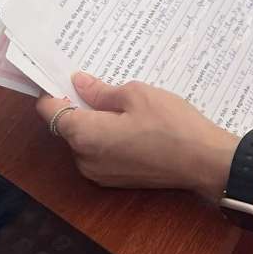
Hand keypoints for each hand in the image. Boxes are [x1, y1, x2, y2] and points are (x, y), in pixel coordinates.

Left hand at [38, 74, 236, 202]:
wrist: (202, 161)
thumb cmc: (170, 124)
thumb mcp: (135, 95)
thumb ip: (101, 91)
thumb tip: (79, 83)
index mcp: (84, 135)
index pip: (50, 111)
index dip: (51, 90)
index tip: (59, 74)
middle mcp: (84, 159)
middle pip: (68, 126)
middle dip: (77, 104)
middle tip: (97, 80)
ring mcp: (100, 174)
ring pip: (85, 139)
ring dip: (94, 120)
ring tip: (120, 100)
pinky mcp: (116, 179)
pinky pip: (100, 152)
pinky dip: (106, 135)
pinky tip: (130, 121)